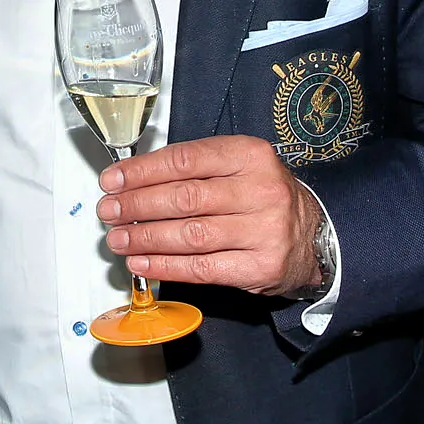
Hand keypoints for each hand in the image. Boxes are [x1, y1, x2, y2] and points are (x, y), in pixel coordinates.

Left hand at [98, 135, 324, 297]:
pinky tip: (141, 262)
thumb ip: (194, 168)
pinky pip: (202, 268)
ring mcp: (263, 231)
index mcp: (250, 155)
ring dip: (145, 238)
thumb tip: (133, 180)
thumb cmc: (263, 196)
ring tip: (117, 238)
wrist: (315, 235)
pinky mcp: (259, 267)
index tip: (113, 180)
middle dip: (137, 205)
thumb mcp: (239, 166)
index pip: (185, 160)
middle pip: (184, 198)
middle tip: (109, 210)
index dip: (142, 171)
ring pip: (190, 235)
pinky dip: (165, 266)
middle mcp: (260, 190)